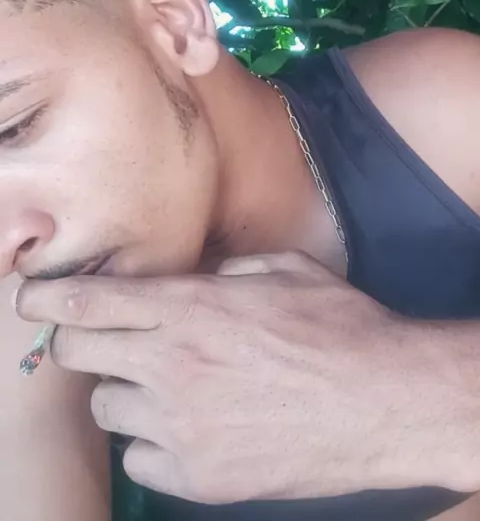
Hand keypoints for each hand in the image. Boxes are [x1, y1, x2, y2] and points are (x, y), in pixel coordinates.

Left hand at [16, 252, 479, 502]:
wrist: (382, 400)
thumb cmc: (338, 326)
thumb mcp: (283, 270)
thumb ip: (225, 271)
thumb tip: (197, 280)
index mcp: (189, 307)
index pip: (86, 302)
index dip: (47, 301)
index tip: (29, 302)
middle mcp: (171, 363)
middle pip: (78, 352)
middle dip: (82, 341)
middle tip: (108, 340)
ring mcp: (180, 424)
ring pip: (106, 407)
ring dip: (126, 391)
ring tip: (168, 387)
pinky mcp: (197, 474)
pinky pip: (140, 456)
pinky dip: (155, 440)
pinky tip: (192, 428)